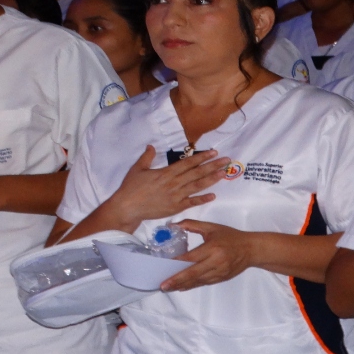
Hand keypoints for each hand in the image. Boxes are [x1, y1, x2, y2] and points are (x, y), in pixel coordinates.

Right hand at [103, 147, 230, 228]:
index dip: (202, 157)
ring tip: (224, 173)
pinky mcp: (175, 207)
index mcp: (166, 172)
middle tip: (227, 160)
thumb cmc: (131, 188)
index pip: (188, 163)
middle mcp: (174, 183)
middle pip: (197, 173)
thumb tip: (151, 146)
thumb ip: (147, 157)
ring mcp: (176, 196)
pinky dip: (202, 199)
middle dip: (213, 166)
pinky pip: (191, 203)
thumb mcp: (137, 169)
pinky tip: (213, 195)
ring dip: (212, 180)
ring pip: (197, 186)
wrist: (127, 208)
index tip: (214, 152)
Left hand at [160, 220, 254, 291]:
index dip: (177, 263)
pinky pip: (203, 283)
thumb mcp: (212, 227)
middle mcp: (216, 262)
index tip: (164, 266)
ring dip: (182, 285)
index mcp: (213, 248)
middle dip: (176, 280)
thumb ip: (193, 225)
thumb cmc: (231, 236)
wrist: (251, 249)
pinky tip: (181, 287)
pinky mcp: (221, 278)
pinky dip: (191, 285)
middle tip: (163, 285)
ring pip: (197, 281)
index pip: (191, 257)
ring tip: (168, 287)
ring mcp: (219, 272)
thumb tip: (175, 225)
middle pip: (193, 273)